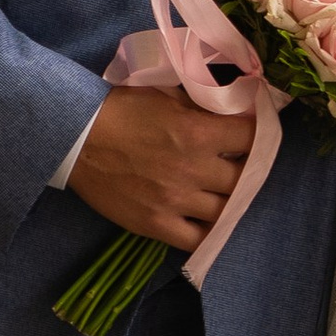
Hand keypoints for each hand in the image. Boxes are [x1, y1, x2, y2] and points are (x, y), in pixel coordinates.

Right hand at [69, 85, 250, 251]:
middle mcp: (194, 169)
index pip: (252, 137)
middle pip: (244, 178)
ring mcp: (177, 201)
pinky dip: (206, 233)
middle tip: (239, 165)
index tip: (256, 134)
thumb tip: (231, 110)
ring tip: (222, 194)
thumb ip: (202, 107)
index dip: (259, 134)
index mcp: (199, 132)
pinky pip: (196, 240)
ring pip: (226, 211)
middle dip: (246, 169)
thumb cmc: (121, 109)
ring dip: (229, 201)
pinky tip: (206, 223)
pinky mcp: (156, 224)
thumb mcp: (167, 95)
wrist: (76, 137)